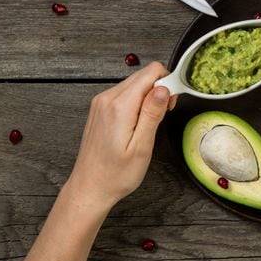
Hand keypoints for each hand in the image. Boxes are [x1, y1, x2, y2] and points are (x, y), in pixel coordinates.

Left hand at [62, 62, 174, 213]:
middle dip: (160, 89)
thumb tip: (164, 88)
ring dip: (148, 96)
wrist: (89, 187)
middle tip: (163, 116)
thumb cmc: (115, 175)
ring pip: (134, 83)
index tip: (171, 104)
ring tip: (149, 123)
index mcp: (120, 106)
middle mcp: (107, 99)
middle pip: (143, 75)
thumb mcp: (142, 148)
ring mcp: (101, 102)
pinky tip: (138, 123)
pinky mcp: (100, 108)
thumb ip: (152, 114)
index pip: (151, 72)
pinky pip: (124, 93)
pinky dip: (136, 101)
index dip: (168, 83)